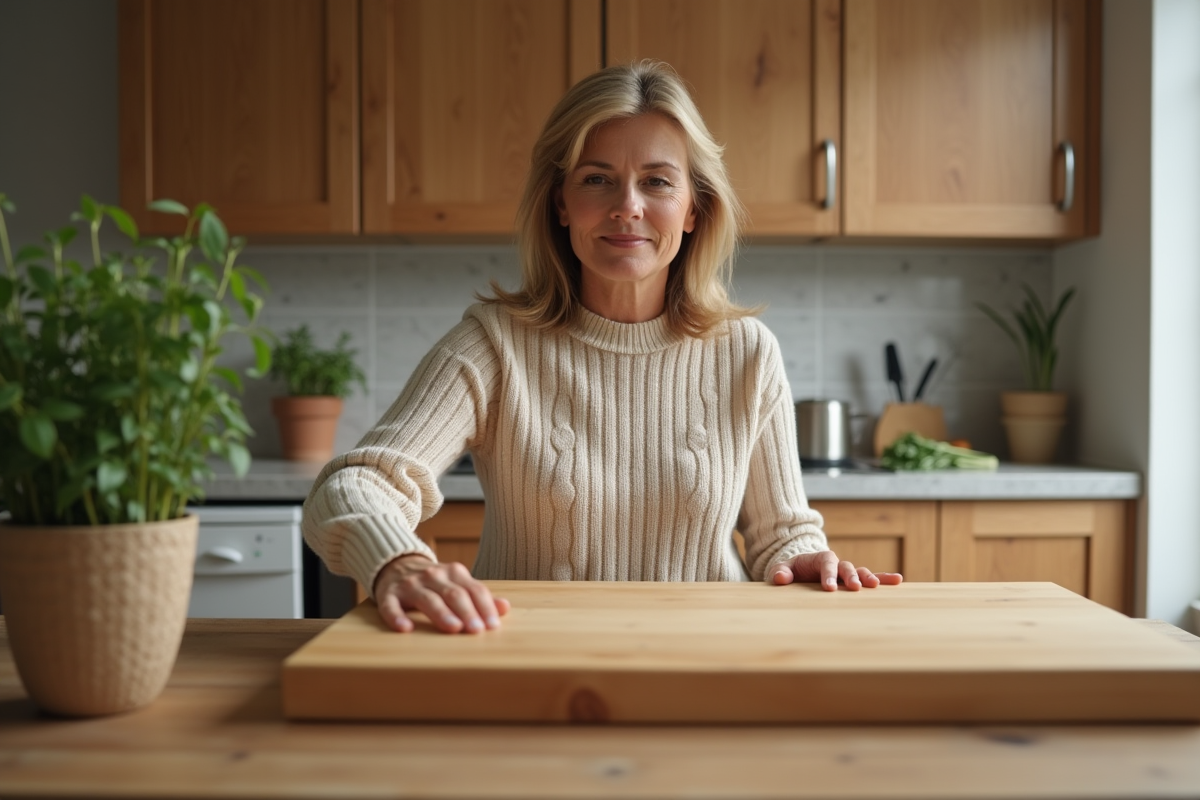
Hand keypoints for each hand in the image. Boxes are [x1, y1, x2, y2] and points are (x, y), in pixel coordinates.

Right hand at [373, 553, 510, 633]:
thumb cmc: (434, 582)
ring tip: (453, 628)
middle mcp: (433, 576)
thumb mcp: (458, 583)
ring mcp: (410, 584)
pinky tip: (404, 628)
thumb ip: (479, 596)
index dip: (484, 607)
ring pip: (427, 599)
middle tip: (476, 631)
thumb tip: (505, 607)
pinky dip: (397, 616)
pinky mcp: (388, 594)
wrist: (396, 564)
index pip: (474, 590)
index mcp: (454, 573)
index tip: (492, 626)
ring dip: (441, 613)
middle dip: (467, 612)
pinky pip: (391, 605)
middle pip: (453, 594)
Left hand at [767, 550, 902, 590]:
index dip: (828, 574)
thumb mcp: (783, 569)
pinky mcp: (853, 579)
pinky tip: (898, 581)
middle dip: (850, 576)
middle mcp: (836, 563)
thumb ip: (781, 572)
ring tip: (875, 586)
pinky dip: (884, 579)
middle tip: (853, 587)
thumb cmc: (793, 570)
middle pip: (846, 567)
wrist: (802, 569)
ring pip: (859, 572)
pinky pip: (870, 577)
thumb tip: (779, 578)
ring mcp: (846, 571)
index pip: (826, 563)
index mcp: (820, 559)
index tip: (829, 588)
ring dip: (868, 578)